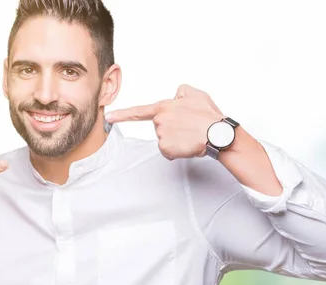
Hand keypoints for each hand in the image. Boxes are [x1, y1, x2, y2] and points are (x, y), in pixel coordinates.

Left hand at [105, 84, 223, 159]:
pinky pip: (169, 151)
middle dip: (172, 128)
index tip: (108, 117)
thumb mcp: (196, 93)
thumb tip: (175, 97)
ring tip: (191, 135)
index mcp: (163, 107)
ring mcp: (161, 135)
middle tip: (189, 127)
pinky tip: (188, 145)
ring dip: (176, 139)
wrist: (217, 134)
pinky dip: (178, 150)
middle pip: (160, 127)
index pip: (138, 112)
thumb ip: (180, 92)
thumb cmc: (209, 116)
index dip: (122, 115)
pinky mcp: (166, 148)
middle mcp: (159, 121)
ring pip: (165, 140)